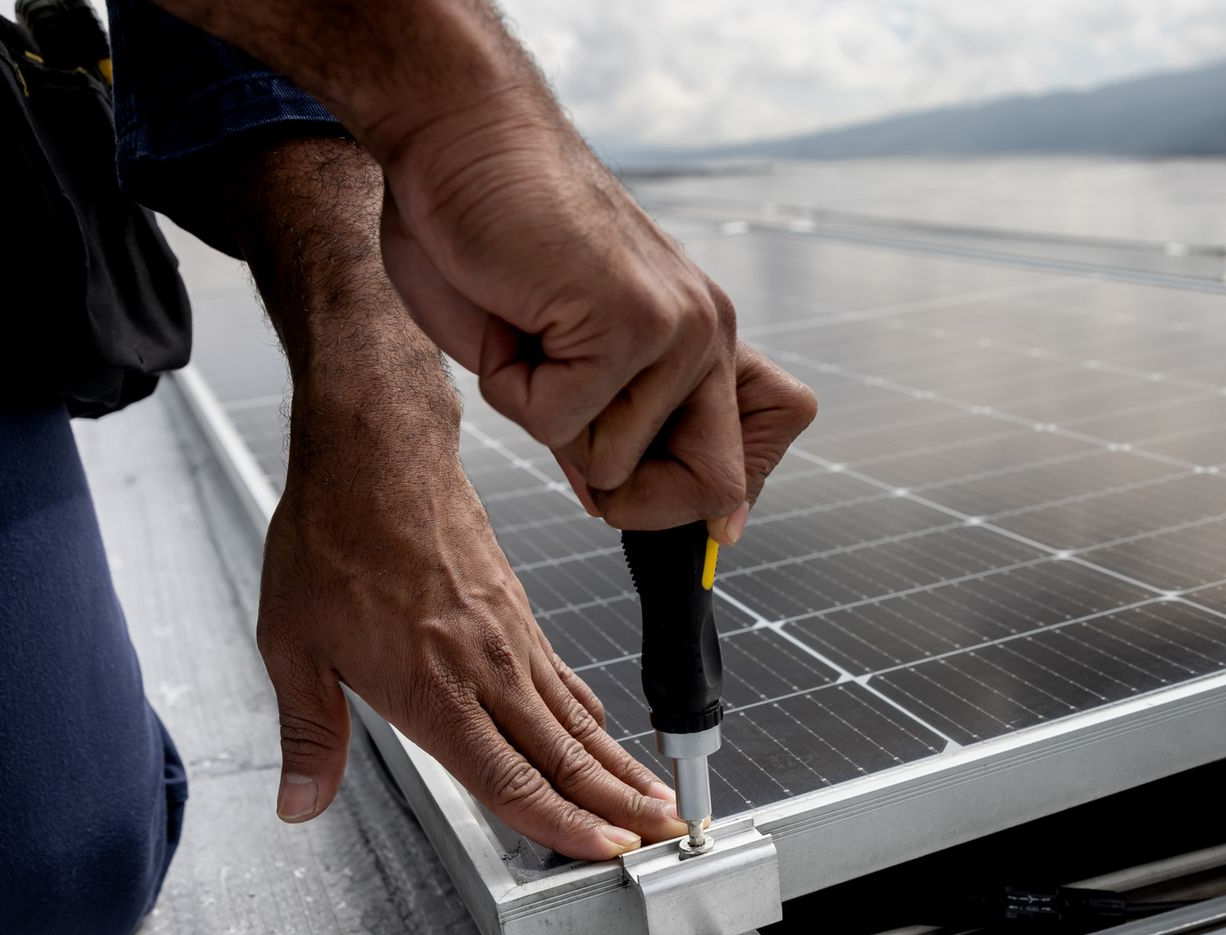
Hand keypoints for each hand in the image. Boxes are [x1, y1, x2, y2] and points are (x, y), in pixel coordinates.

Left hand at [255, 385, 687, 858]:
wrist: (378, 454)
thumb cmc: (335, 538)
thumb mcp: (292, 645)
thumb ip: (310, 733)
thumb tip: (298, 802)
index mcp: (435, 691)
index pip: (513, 780)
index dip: (565, 826)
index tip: (607, 852)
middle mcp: (487, 670)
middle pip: (566, 758)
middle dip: (621, 807)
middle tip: (664, 837)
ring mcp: (511, 640)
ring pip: (578, 722)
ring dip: (621, 768)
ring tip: (658, 800)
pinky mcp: (518, 614)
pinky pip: (565, 680)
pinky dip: (596, 718)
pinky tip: (607, 734)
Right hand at [378, 105, 752, 536]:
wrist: (456, 135)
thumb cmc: (489, 233)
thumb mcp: (555, 353)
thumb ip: (599, 425)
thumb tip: (615, 501)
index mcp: (704, 337)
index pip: (769, 437)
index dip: (710, 497)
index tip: (660, 508)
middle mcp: (709, 333)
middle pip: (715, 486)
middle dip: (634, 499)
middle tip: (566, 428)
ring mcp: (678, 328)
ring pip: (612, 463)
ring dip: (540, 416)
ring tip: (524, 330)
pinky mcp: (632, 323)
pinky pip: (561, 425)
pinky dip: (511, 388)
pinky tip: (510, 314)